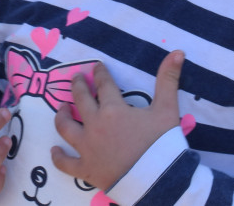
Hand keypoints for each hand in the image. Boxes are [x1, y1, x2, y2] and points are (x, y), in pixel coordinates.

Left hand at [51, 50, 183, 191]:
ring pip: (65, 127)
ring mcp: (87, 147)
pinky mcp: (85, 169)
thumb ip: (168, 80)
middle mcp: (95, 125)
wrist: (158, 180)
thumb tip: (178, 52)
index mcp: (113, 109)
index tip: (96, 67)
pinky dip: (58, 157)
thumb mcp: (168, 109)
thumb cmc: (162, 144)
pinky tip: (54, 150)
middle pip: (80, 100)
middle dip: (78, 86)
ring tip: (61, 108)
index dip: (99, 73)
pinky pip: (65, 163)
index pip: (103, 85)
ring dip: (61, 116)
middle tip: (76, 78)